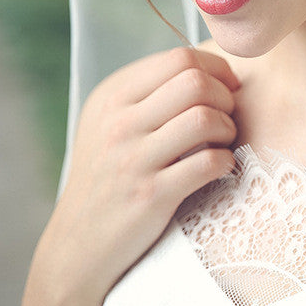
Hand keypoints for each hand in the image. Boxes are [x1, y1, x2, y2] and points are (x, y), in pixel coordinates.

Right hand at [48, 46, 239, 299]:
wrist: (77, 246)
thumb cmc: (109, 176)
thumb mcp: (111, 123)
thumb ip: (150, 91)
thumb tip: (208, 67)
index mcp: (112, 97)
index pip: (179, 59)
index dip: (216, 68)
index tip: (227, 87)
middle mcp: (119, 123)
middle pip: (195, 82)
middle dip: (225, 96)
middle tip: (227, 115)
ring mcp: (133, 160)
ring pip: (204, 118)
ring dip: (227, 128)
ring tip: (223, 141)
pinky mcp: (150, 195)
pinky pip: (207, 162)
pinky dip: (226, 161)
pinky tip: (221, 167)